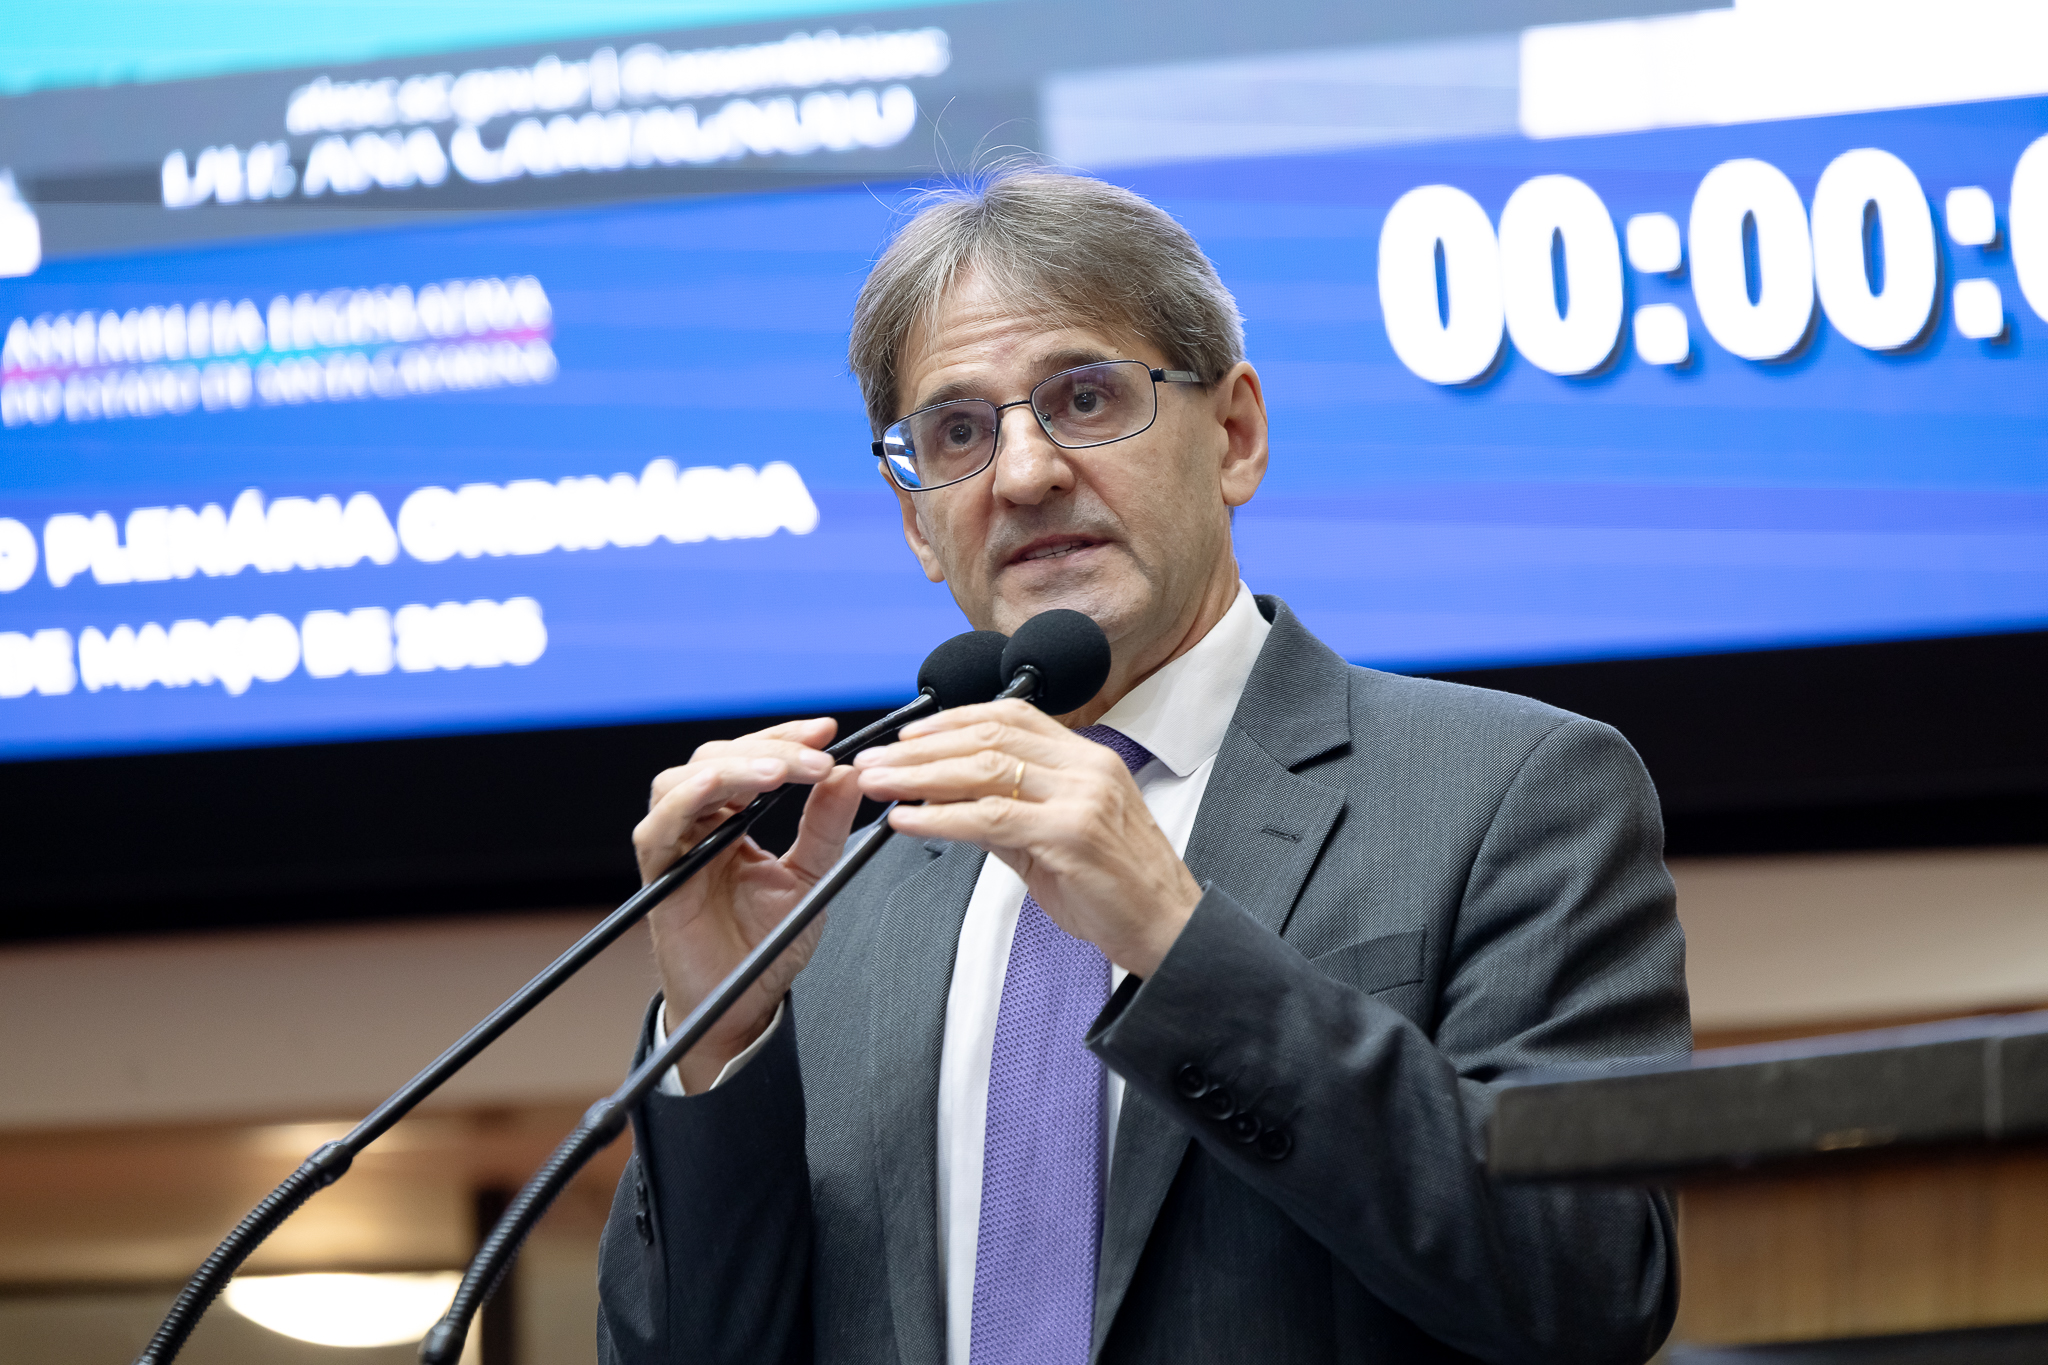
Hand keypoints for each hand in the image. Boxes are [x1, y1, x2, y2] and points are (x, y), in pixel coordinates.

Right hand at [634, 717, 863, 1092]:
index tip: (828, 731)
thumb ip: (825, 824)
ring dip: (735, 768)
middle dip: (772, 749)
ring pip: (685, 778)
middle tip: (817, 758)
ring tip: (780, 773)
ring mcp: (676, 843)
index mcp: (735, 814)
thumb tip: (851, 774)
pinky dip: (686, 800)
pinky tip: (720, 789)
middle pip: (720, 756)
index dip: (787, 737)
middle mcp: (701, 820)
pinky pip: (659, 827)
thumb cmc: (766, 944)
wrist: (743, 1004)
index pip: (755, 756)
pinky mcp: (657, 872)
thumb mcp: (811, 874)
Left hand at [852, 700, 1199, 976]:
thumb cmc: (1118, 888)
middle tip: (874, 760)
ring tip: (880, 784)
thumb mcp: (1058, 838)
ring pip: (984, 770)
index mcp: (1087, 759)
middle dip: (920, 748)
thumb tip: (949, 801)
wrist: (1168, 929)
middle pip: (988, 737)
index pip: (1010, 716)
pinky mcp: (1070, 834)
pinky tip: (910, 821)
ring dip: (920, 776)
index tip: (907, 735)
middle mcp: (1086, 768)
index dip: (951, 720)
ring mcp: (1081, 797)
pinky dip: (941, 817)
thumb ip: (1008, 814)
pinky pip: (991, 818)